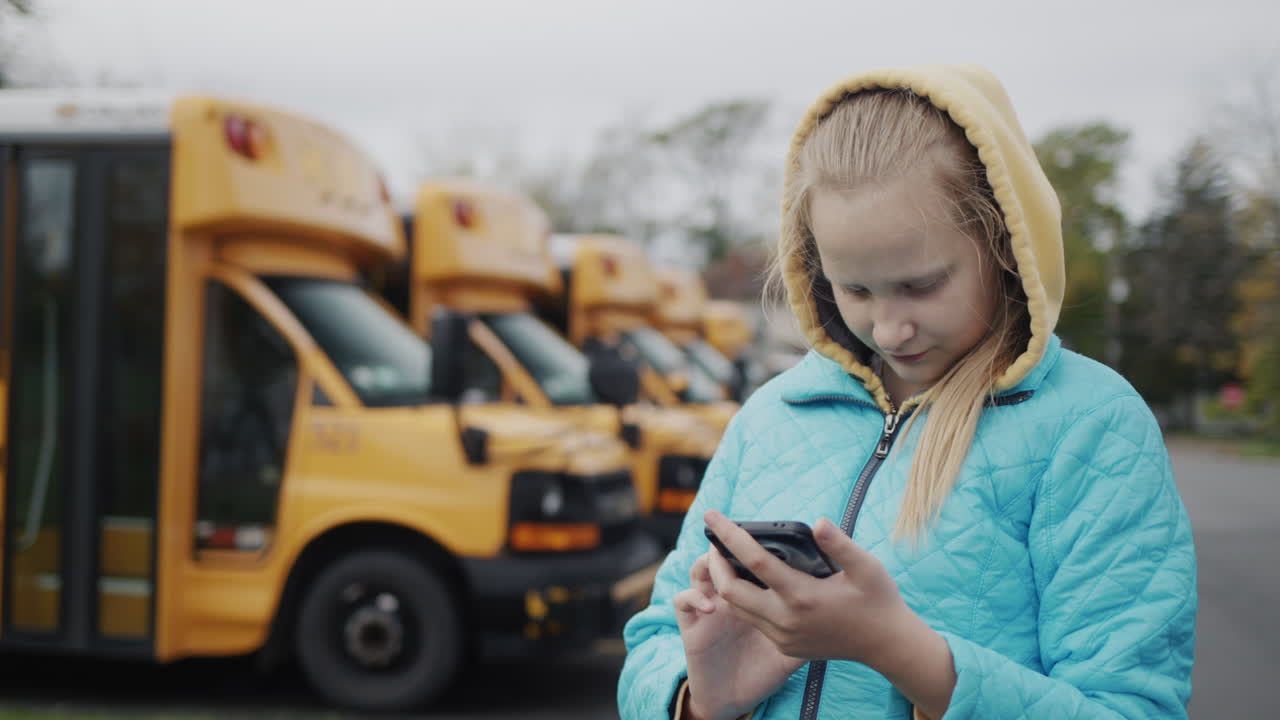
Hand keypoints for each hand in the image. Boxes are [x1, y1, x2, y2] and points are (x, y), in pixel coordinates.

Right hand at [674, 547, 804, 719]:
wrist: (731, 700)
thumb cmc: (762, 673)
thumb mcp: (793, 652)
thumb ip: (810, 632)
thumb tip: (834, 611)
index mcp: (751, 598)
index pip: (749, 564)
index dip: (754, 546)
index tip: (768, 532)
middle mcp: (727, 598)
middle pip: (724, 559)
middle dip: (727, 542)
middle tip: (736, 530)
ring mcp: (707, 609)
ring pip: (700, 571)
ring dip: (708, 562)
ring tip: (718, 558)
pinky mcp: (691, 625)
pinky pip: (684, 601)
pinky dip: (694, 596)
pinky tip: (710, 604)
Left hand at [702, 510, 911, 666]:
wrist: (887, 645)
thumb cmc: (878, 600)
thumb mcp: (867, 567)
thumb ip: (840, 544)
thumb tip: (818, 522)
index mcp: (803, 595)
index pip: (753, 560)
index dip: (729, 535)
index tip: (710, 515)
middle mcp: (786, 619)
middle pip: (731, 590)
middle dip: (715, 563)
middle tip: (713, 542)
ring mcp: (783, 637)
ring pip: (738, 609)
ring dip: (726, 583)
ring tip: (725, 558)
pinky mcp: (785, 647)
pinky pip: (753, 621)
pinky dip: (743, 601)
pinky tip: (748, 583)